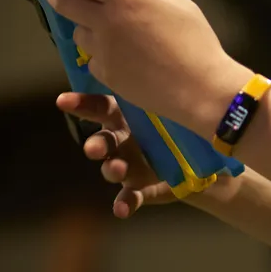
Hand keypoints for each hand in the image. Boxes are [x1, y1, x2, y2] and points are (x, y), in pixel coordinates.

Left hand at [36, 0, 252, 130]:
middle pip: (65, 3)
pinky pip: (93, 59)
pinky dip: (100, 53)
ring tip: (102, 27)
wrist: (199, 89)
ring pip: (78, 32)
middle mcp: (106, 21)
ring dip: (83, 25)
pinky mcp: (105, 75)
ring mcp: (102, 50)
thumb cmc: (195, 42)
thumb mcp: (180, 4)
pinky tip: (121, 56)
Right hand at [58, 91, 239, 216]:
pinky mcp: (141, 189)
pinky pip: (130, 197)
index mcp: (124, 117)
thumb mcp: (169, 103)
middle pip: (102, 141)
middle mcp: (122, 142)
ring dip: (112, 169)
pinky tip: (122, 209)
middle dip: (96, 145)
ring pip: (113, 168)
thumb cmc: (180, 122)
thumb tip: (155, 62)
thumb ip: (157, 90)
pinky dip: (125, 203)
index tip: (62, 101)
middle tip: (94, 149)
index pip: (98, 108)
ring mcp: (130, 167)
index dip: (80, 105)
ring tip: (117, 169)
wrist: (207, 158)